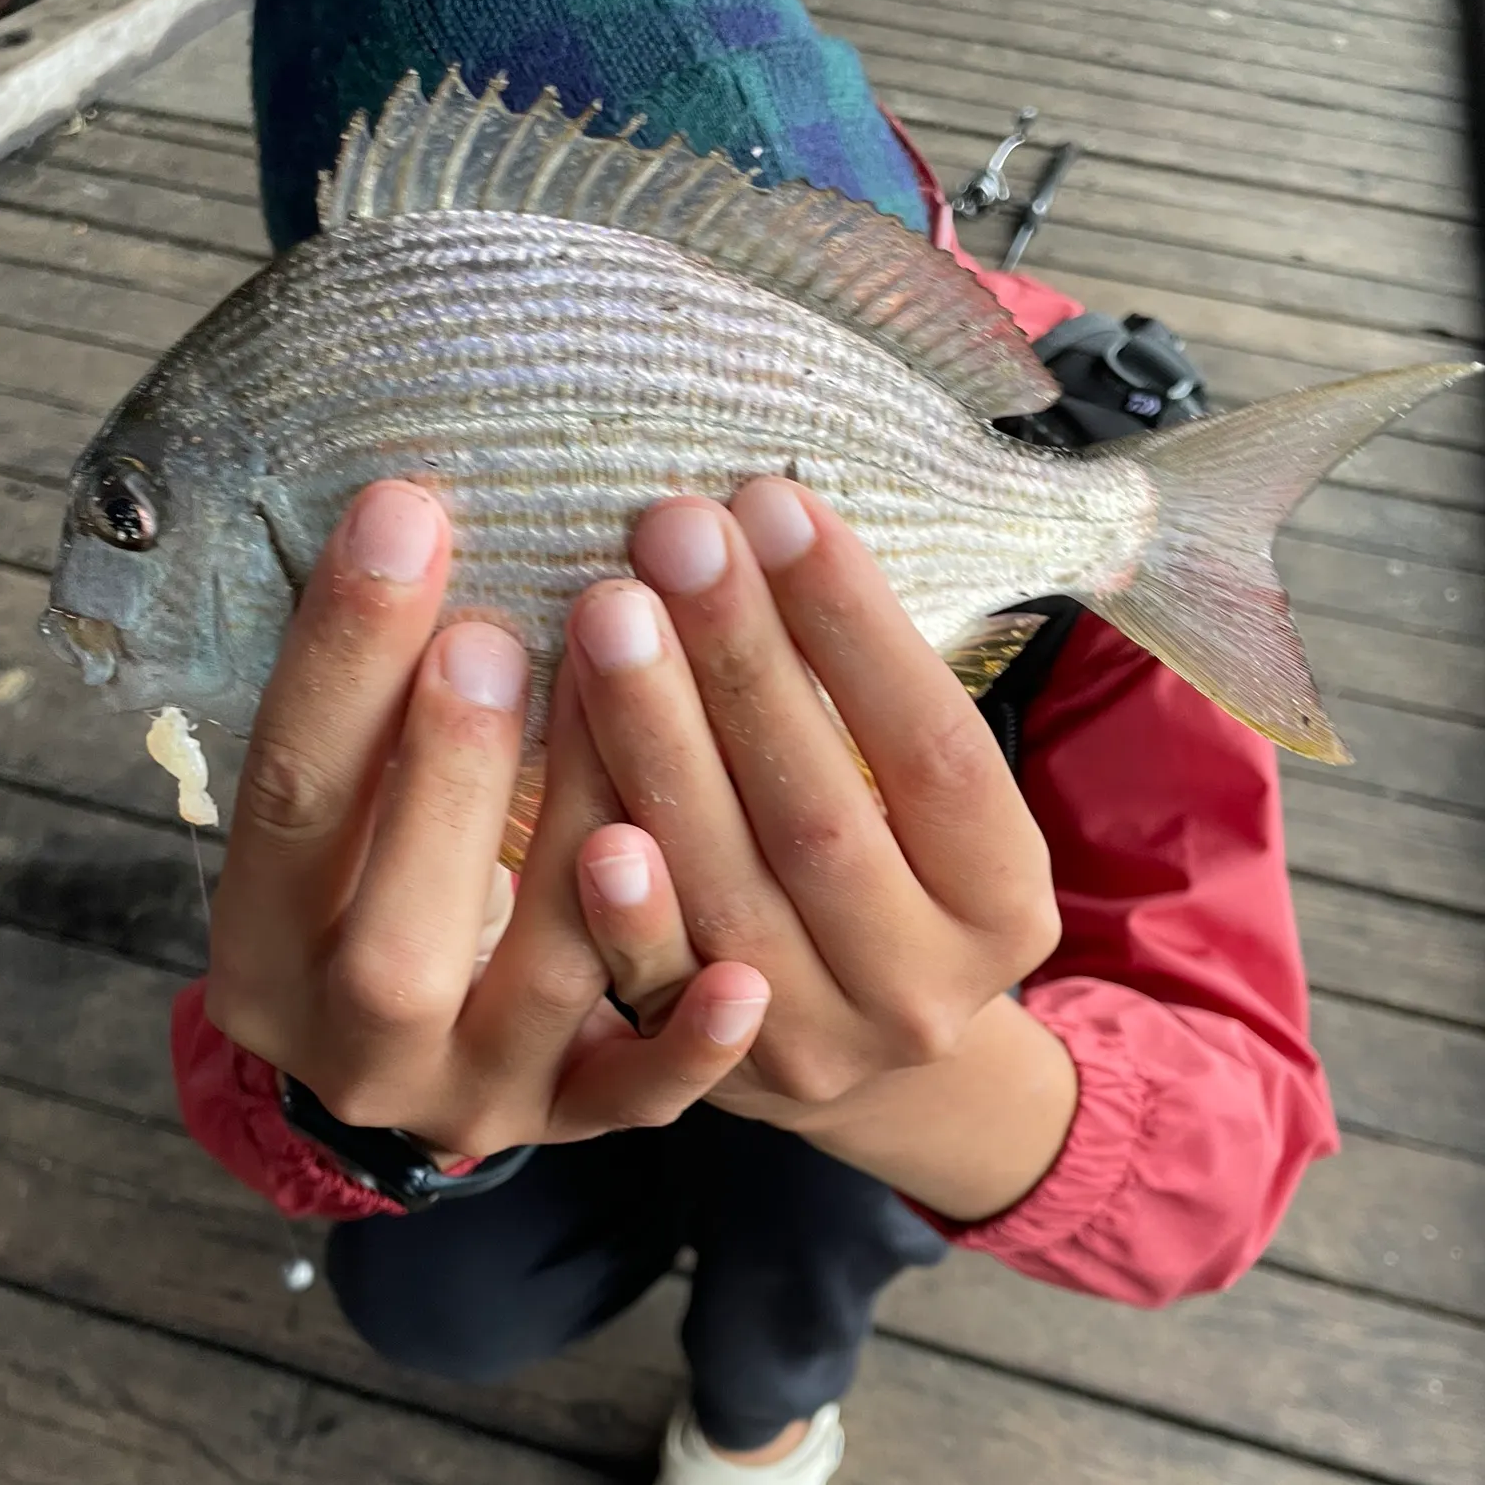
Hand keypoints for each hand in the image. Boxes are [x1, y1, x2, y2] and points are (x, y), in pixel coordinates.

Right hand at [203, 480, 768, 1162]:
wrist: (421, 1045)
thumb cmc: (383, 881)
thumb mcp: (348, 814)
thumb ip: (373, 722)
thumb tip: (419, 521)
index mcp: (264, 953)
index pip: (288, 802)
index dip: (339, 662)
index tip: (403, 517)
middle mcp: (357, 1049)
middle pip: (396, 937)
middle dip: (448, 777)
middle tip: (499, 636)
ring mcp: (473, 1096)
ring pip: (544, 985)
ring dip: (595, 847)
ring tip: (649, 710)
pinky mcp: (574, 1120)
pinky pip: (634, 1095)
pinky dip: (690, 1042)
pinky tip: (744, 976)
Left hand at [566, 477, 1077, 1219]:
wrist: (877, 1050)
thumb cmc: (898, 871)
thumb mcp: (937, 805)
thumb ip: (882, 699)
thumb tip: (773, 525)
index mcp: (1005, 904)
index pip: (937, 751)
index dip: (856, 627)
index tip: (777, 505)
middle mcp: (924, 988)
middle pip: (824, 817)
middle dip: (743, 664)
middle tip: (673, 533)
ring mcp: (818, 1045)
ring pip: (733, 890)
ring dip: (660, 745)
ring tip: (608, 613)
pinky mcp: (721, 1082)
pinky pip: (658, 990)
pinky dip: (623, 908)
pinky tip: (582, 819)